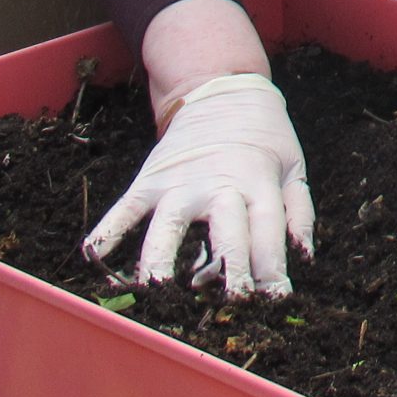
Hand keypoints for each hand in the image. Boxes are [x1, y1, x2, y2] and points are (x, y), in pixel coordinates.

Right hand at [83, 73, 313, 295]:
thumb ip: (299, 212)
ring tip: (156, 294)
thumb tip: (303, 259)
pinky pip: (125, 209)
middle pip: (225, 233)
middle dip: (229, 269)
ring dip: (161, 260)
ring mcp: (180, 183)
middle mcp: (219, 185)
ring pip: (169, 227)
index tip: (274, 303)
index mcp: (259, 184)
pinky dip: (107, 232)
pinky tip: (93, 258)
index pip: (268, 232)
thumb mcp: (293, 166)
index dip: (272, 269)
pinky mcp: (149, 180)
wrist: (221, 90)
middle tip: (229, 306)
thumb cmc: (264, 137)